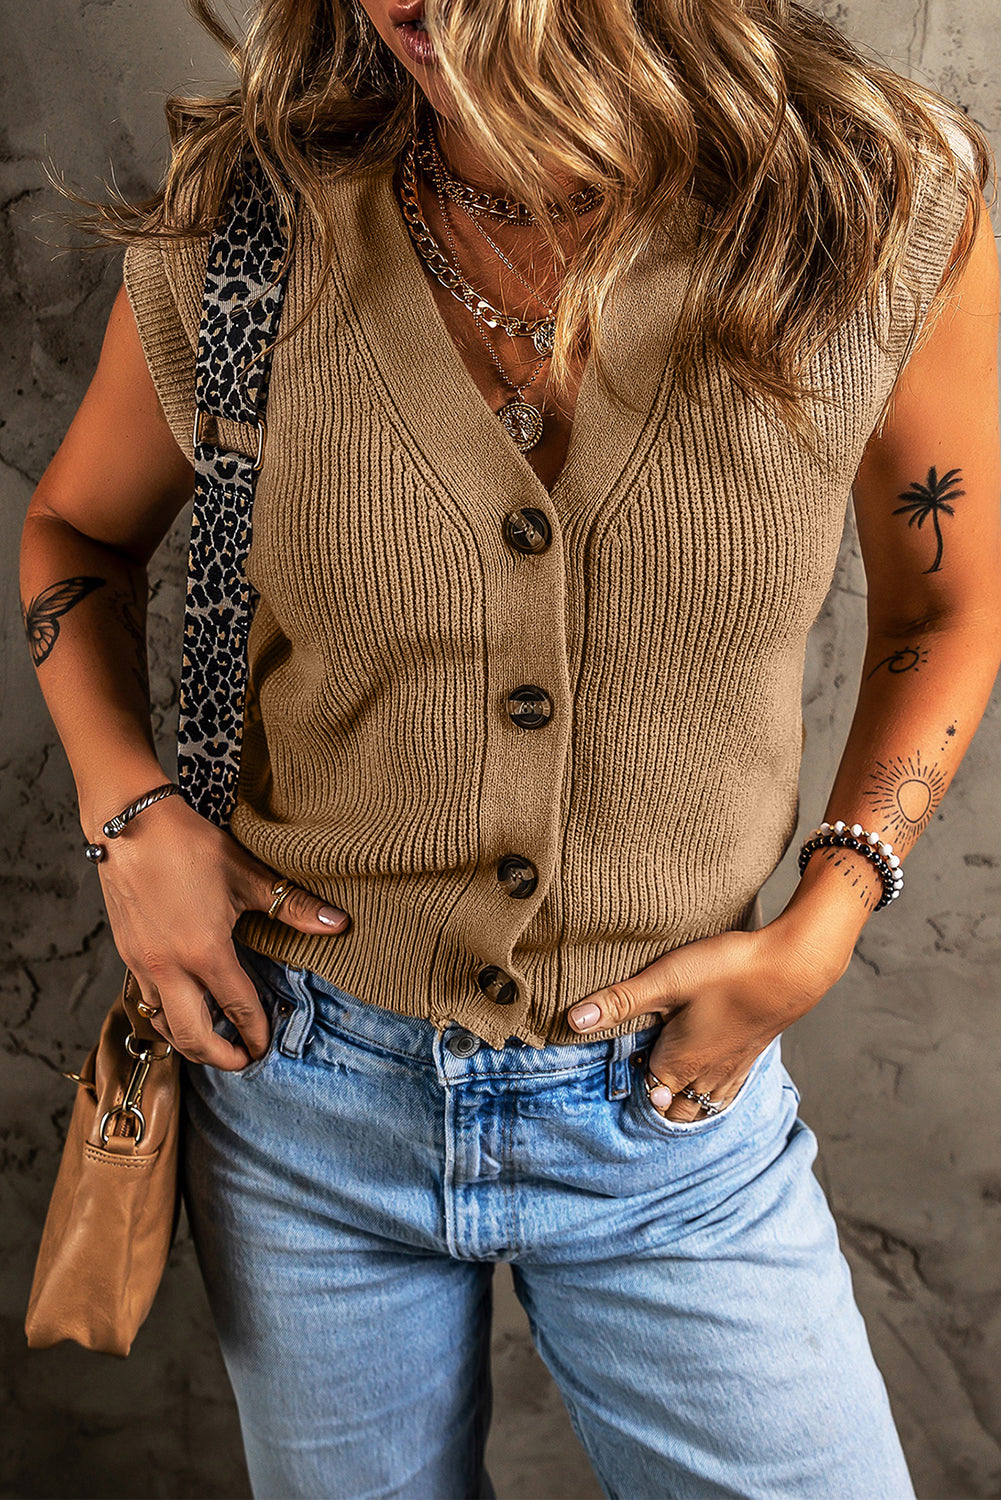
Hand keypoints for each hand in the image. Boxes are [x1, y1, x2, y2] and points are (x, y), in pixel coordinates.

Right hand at [92, 794, 350, 1069]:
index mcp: (204, 952)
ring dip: (190, 1040)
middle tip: (243, 1060)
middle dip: (221, 1056)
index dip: (256, 1032)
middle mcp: (168, 967)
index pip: (237, 1007)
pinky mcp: (127, 952)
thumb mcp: (247, 874)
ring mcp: (142, 962)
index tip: (265, 1048)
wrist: (130, 824)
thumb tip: (338, 923)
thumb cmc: (189, 845)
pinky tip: (183, 1006)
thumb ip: (292, 906)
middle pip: (193, 1037)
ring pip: (163, 1023)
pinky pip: (146, 999)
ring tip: (214, 1039)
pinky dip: (166, 1015)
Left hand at [564, 918, 847, 1121]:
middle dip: (652, 1102)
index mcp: (677, 1063)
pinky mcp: (750, 1060)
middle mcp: (703, 1077)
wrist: (792, 968)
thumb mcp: (666, 980)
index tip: (617, 1062)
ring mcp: (730, 1072)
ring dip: (679, 1102)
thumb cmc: (728, 971)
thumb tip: (572, 1020)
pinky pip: (723, 1096)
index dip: (626, 1080)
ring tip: (664, 1086)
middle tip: (636, 1077)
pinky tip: (705, 1081)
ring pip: (699, 1107)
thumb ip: (620, 1001)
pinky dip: (708, 1098)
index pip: (642, 1091)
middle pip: (670, 1109)